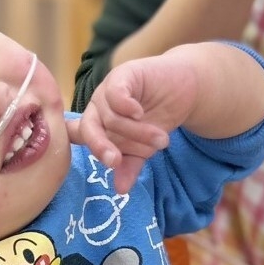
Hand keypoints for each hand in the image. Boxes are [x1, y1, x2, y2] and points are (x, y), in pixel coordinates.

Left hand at [66, 50, 201, 193]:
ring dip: (138, 133)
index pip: (79, 138)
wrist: (184, 87)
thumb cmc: (158, 117)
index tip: (94, 162)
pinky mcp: (123, 75)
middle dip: (101, 148)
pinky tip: (140, 113)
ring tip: (162, 140)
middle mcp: (98, 107)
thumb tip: (121, 190)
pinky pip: (114, 94)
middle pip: (88, 130)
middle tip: (116, 161)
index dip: (80, 149)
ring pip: (111, 118)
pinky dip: (126, 106)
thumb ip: (130, 165)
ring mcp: (108, 90)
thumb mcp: (144, 146)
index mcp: (98, 125)